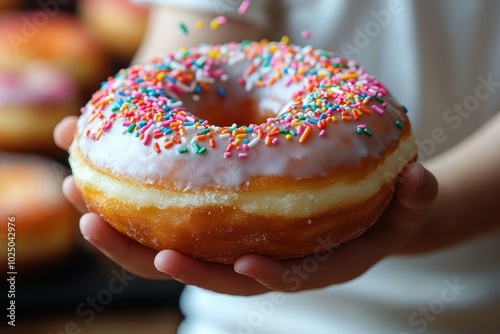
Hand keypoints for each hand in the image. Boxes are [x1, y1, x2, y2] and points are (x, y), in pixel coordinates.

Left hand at [54, 116, 437, 295]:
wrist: (365, 211)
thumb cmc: (384, 210)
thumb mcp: (406, 205)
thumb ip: (414, 200)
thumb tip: (422, 181)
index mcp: (307, 263)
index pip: (277, 278)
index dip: (258, 276)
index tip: (236, 266)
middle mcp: (263, 260)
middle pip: (206, 268)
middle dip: (153, 256)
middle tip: (98, 229)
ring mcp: (238, 244)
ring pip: (179, 247)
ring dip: (129, 233)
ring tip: (83, 207)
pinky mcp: (224, 225)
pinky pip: (179, 222)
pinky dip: (143, 211)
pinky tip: (110, 187)